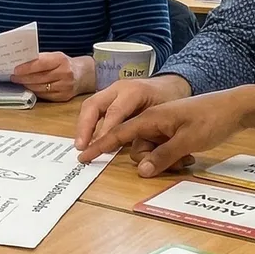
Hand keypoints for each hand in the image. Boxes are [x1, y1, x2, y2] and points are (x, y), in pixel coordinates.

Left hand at [11, 52, 91, 101]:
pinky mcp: (64, 97)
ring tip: (19, 82)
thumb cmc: (65, 63)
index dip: (26, 68)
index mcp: (61, 60)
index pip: (40, 64)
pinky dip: (35, 92)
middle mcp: (64, 74)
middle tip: (13, 77)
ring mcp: (65, 87)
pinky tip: (30, 88)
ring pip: (40, 88)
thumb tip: (21, 63)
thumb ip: (41, 59)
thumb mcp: (55, 56)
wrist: (83, 74)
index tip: (15, 70)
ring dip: (27, 86)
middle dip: (23, 78)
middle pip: (39, 78)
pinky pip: (45, 96)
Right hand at [73, 74, 192, 151]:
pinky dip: (88, 125)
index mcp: (135, 92)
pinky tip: (89, 141)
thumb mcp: (170, 122)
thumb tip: (144, 169)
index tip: (96, 150)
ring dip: (83, 127)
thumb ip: (160, 146)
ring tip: (82, 147)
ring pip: (90, 107)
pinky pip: (94, 110)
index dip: (105, 133)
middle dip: (84, 127)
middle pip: (93, 105)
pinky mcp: (110, 98)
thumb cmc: (173, 103)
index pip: (114, 113)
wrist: (173, 84)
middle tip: (81, 148)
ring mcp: (112, 92)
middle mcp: (119, 89)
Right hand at [78, 85, 254, 176]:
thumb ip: (163, 156)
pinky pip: (161, 149)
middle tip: (179, 161)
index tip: (82, 156)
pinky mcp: (172, 131)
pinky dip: (171, 156)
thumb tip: (141, 172)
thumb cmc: (211, 119)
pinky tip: (188, 157)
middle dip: (150, 160)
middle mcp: (152, 121)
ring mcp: (162, 126)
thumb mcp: (188, 141)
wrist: (236, 107)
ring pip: (150, 151)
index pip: (118, 133)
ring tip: (187, 158)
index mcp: (151, 118)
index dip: (100, 145)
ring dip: (164, 160)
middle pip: (136, 148)